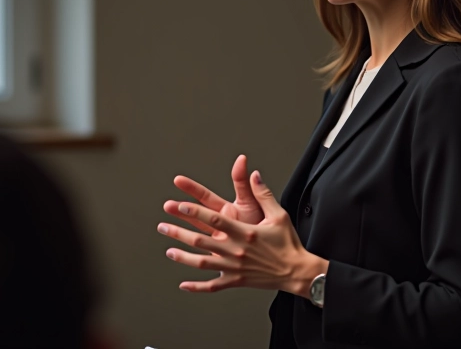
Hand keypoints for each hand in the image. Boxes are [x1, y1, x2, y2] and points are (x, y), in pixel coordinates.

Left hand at [158, 170, 327, 295]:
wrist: (296, 271)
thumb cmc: (288, 242)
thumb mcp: (278, 215)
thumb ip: (263, 194)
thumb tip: (254, 173)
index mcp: (245, 232)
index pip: (215, 219)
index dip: (196, 212)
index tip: (180, 206)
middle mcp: (236, 250)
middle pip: (201, 240)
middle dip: (179, 232)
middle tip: (163, 226)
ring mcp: (234, 267)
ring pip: (202, 263)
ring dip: (183, 256)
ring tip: (168, 250)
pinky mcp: (236, 280)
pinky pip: (213, 286)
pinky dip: (197, 287)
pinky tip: (183, 284)